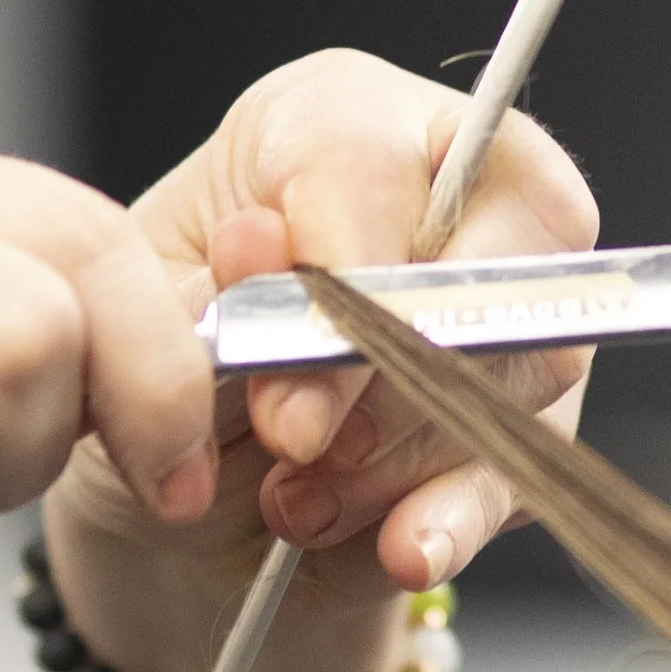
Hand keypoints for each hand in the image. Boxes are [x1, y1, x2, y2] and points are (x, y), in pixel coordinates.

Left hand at [45, 49, 599, 671]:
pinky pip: (523, 468)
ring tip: (291, 499)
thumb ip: (210, 293)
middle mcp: (444, 197)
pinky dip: (454, 517)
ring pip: (519, 369)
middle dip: (383, 369)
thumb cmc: (158, 372)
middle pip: (484, 259)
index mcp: (335, 126)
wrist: (166, 512)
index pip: (377, 161)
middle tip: (289, 437)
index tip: (286, 338)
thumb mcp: (147, 322)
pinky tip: (401, 545)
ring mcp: (502, 314)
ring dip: (397, 455)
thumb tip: (268, 253)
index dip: (345, 253)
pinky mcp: (523, 426)